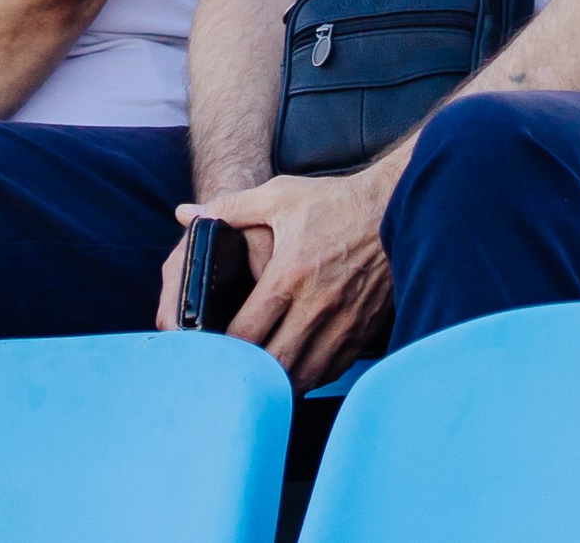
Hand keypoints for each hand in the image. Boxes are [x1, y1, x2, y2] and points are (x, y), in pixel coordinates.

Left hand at [175, 170, 393, 390]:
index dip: (225, 347)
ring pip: (306, 374)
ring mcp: (344, 321)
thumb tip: (186, 213)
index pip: (247, 330)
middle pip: (275, 362)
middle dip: (251, 374)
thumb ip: (231, 208)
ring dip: (282, 382)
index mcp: (289, 275)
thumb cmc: (333, 202)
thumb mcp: (279, 196)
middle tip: (234, 374)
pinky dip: (313, 376)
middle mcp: (317, 305)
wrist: (393, 207)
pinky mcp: (363, 328)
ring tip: (262, 381)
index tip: (212, 349)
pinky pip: (334, 368)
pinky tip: (298, 371)